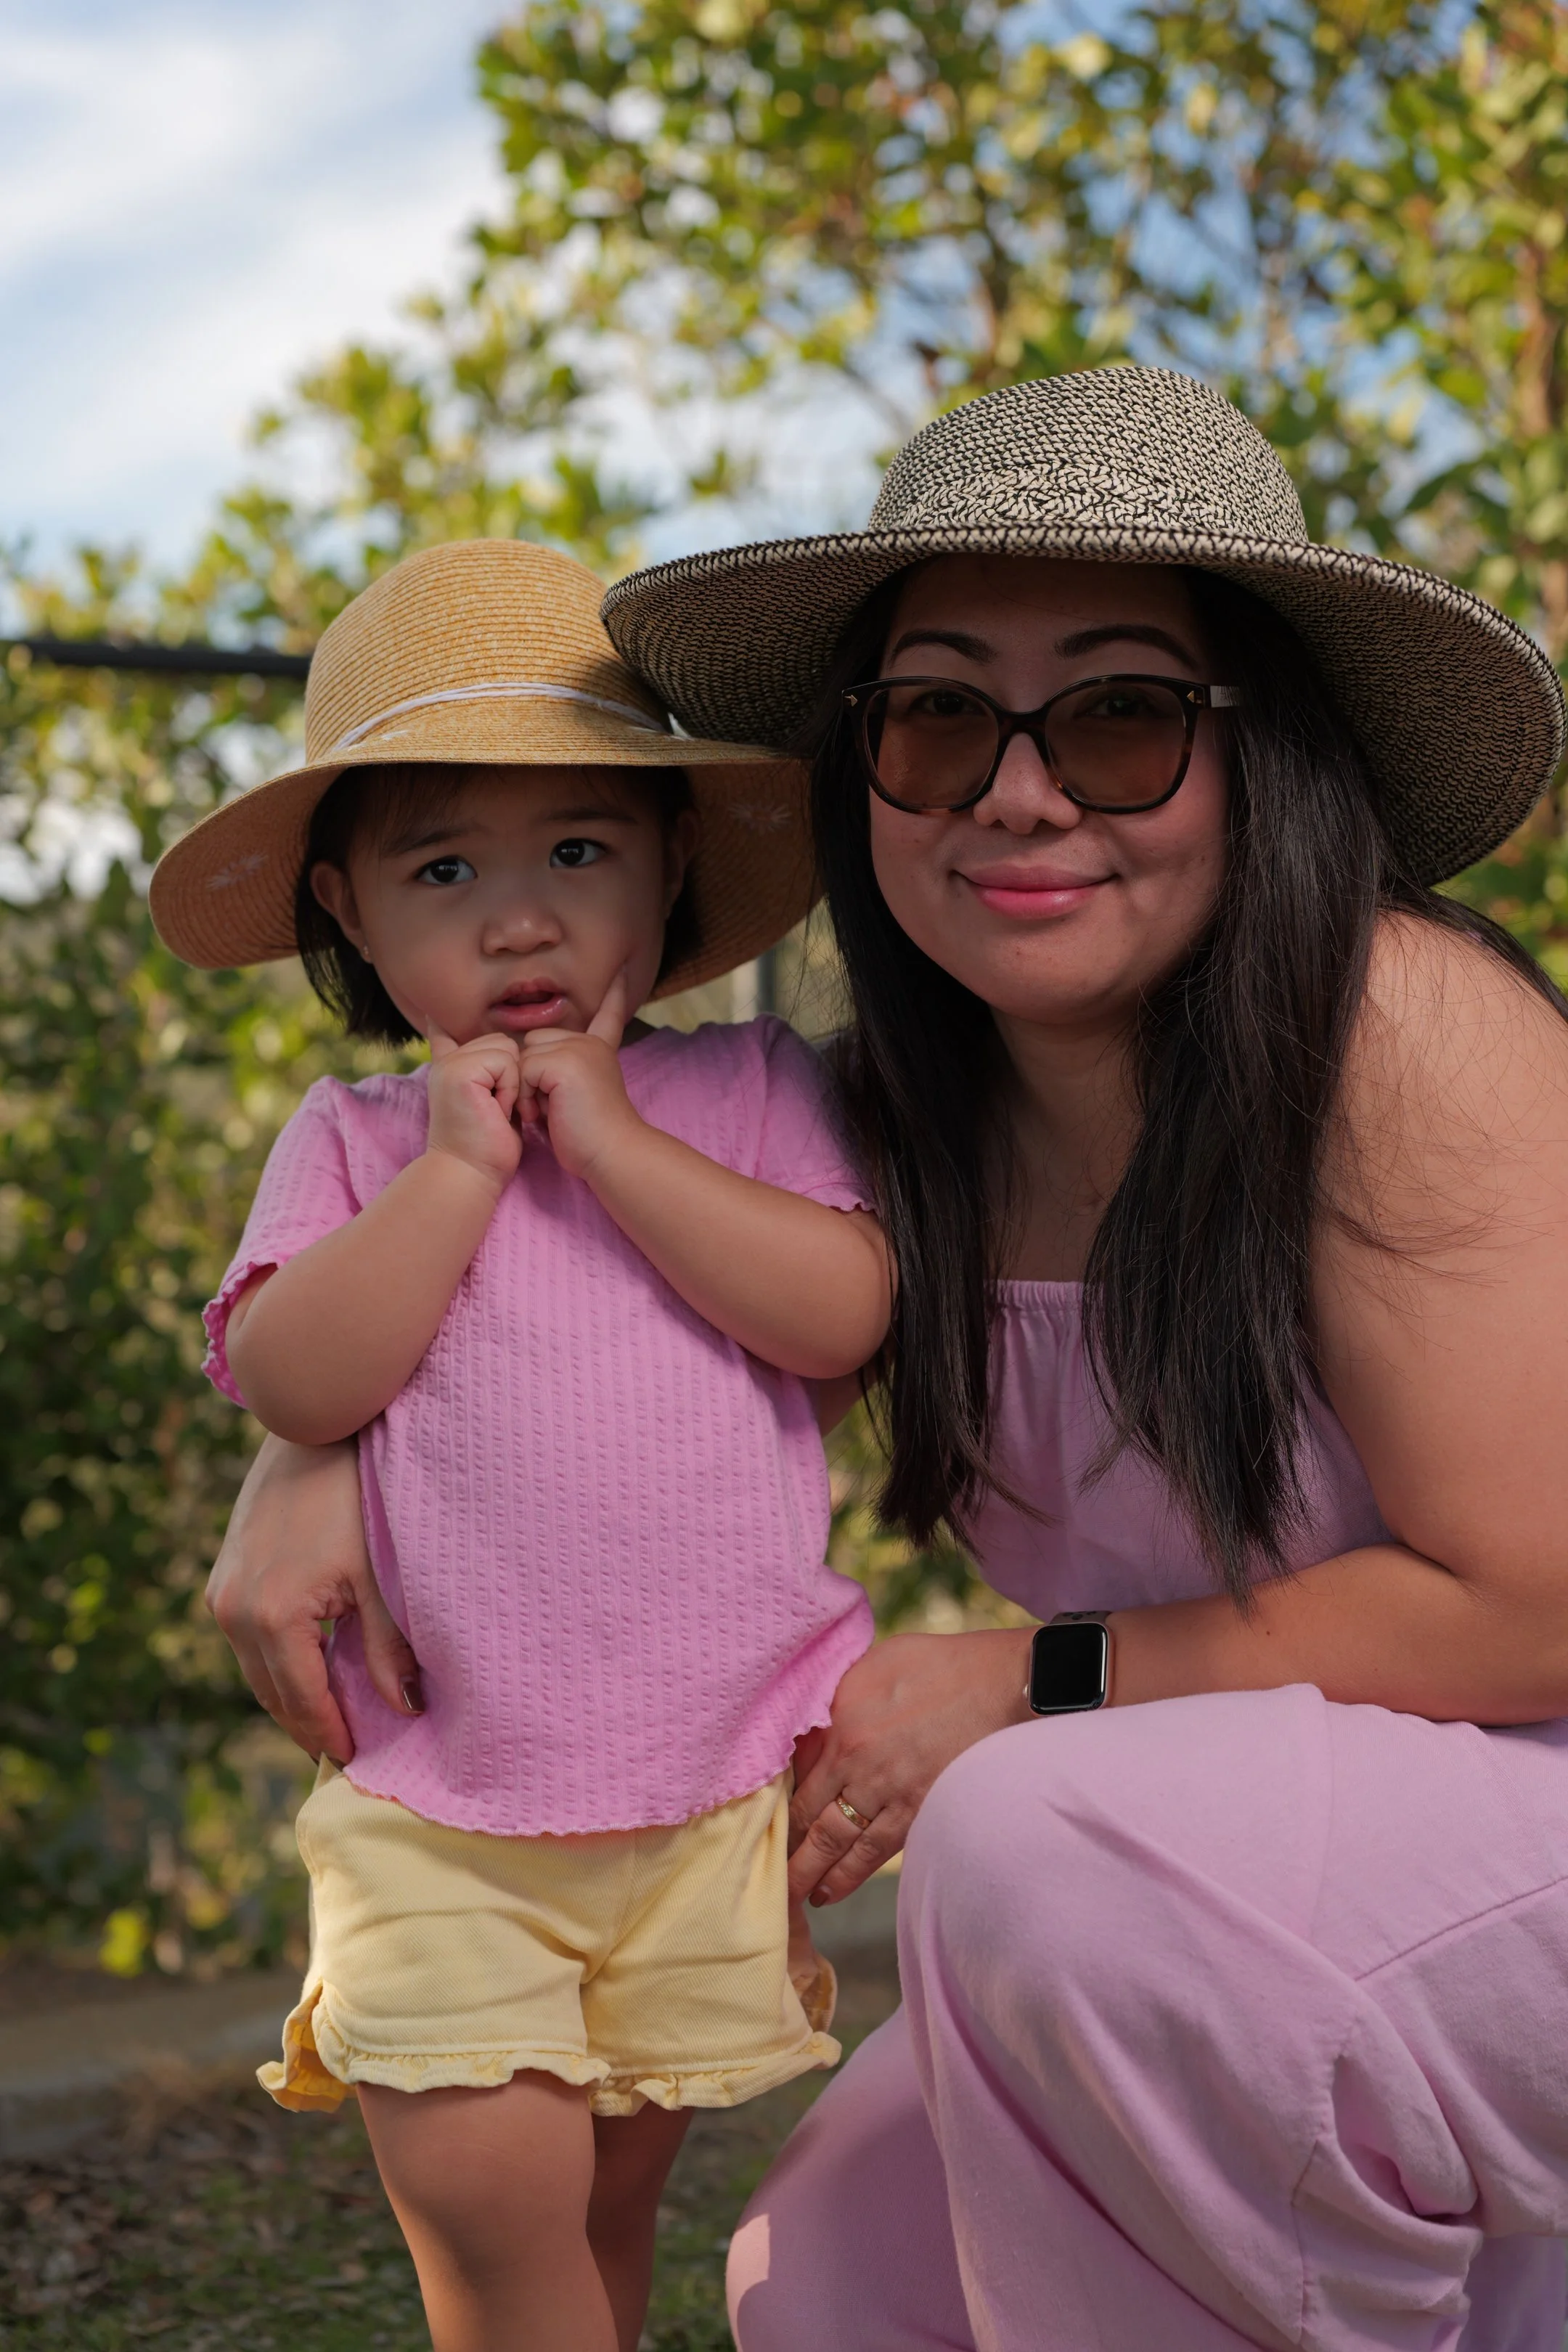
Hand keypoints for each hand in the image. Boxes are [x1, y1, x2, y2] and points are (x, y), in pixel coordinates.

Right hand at [206, 1435, 421, 1761]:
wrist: (313, 1433)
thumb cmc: (355, 1499)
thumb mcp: (380, 1577)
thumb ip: (388, 1648)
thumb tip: (404, 1709)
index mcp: (274, 1618)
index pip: (303, 1701)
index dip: (330, 1734)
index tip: (356, 1758)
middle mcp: (234, 1612)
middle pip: (272, 1694)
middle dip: (308, 1724)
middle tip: (345, 1748)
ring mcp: (222, 1594)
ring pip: (255, 1670)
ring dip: (289, 1695)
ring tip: (329, 1716)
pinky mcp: (222, 1577)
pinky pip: (246, 1640)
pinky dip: (275, 1662)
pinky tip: (309, 1666)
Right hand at [425, 1022, 523, 1193]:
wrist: (469, 1173)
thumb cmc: (487, 1149)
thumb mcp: (493, 1106)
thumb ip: (492, 1079)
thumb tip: (504, 1060)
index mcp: (451, 1069)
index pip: (445, 1036)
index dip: (440, 1026)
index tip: (432, 1014)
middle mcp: (448, 1062)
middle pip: (502, 1041)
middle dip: (512, 1074)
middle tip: (499, 1108)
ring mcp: (451, 1064)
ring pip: (506, 1048)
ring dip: (512, 1081)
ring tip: (498, 1109)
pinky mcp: (460, 1071)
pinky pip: (505, 1061)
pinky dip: (510, 1087)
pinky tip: (497, 1109)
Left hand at [516, 967, 643, 1180]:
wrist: (613, 1153)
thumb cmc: (591, 1138)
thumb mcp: (577, 1095)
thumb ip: (561, 1072)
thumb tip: (529, 1061)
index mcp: (599, 1051)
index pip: (607, 1016)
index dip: (613, 995)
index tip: (620, 970)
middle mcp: (590, 1044)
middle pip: (535, 1041)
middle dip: (533, 1074)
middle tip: (553, 1107)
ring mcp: (579, 1049)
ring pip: (526, 1055)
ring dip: (527, 1087)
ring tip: (550, 1111)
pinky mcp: (564, 1062)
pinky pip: (524, 1069)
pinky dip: (527, 1095)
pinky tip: (546, 1112)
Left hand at [787, 1628, 1033, 1906]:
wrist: (998, 1685)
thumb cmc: (937, 1665)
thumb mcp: (872, 1666)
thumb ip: (837, 1698)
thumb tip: (811, 1734)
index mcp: (840, 1723)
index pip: (793, 1775)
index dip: (776, 1804)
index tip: (761, 1823)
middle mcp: (856, 1763)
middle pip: (807, 1817)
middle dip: (785, 1848)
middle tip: (764, 1872)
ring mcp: (888, 1791)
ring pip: (836, 1843)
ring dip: (811, 1873)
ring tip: (794, 1894)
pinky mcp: (918, 1812)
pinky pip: (874, 1852)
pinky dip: (850, 1876)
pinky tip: (831, 1891)